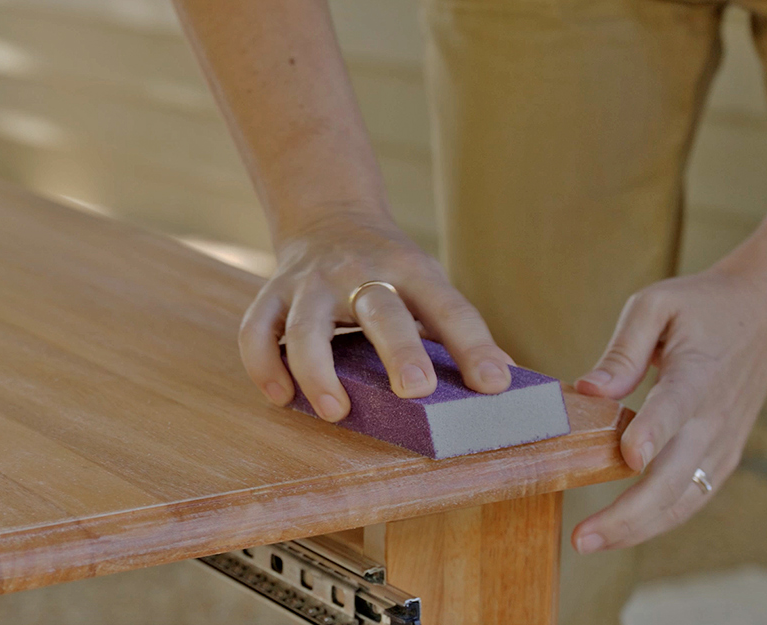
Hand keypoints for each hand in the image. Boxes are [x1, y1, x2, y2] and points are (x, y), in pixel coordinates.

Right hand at [239, 211, 513, 420]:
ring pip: (307, 326)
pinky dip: (263, 365)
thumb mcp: (428, 283)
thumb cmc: (389, 268)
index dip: (474, 346)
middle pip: (381, 311)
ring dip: (318, 370)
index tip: (493, 385)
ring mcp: (312, 282)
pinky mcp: (274, 292)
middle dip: (399, 351)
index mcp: (412, 271)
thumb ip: (456, 330)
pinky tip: (280, 396)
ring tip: (335, 411)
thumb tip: (509, 378)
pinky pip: (257, 330)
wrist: (329, 214)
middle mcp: (361, 272)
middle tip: (415, 392)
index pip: (450, 308)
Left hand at [570, 267, 766, 553]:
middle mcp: (712, 416)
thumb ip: (622, 349)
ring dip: (638, 527)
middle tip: (581, 537)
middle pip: (674, 475)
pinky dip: (660, 520)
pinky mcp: (722, 455)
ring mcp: (721, 441)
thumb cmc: (700, 307)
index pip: (675, 408)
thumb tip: (587, 389)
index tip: (628, 457)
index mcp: (695, 374)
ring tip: (591, 542)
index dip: (653, 433)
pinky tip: (623, 532)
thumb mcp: (655, 305)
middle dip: (628, 513)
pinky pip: (692, 498)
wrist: (765, 314)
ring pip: (683, 499)